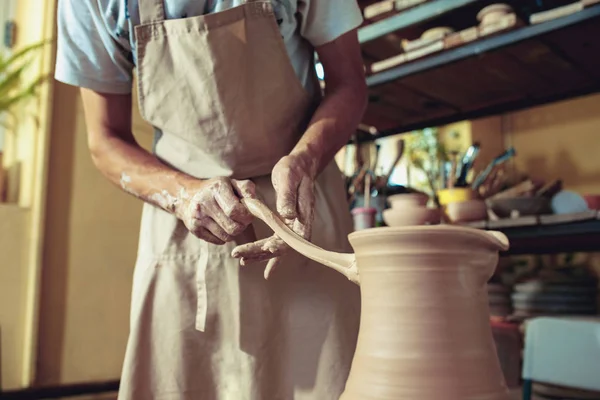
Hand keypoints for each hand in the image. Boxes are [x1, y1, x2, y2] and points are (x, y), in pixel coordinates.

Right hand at [177, 177, 255, 244]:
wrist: (187, 195)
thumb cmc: (216, 190)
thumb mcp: (232, 183)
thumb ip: (247, 190)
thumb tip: (255, 204)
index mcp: (216, 189)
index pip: (235, 210)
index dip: (246, 216)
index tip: (248, 214)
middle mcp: (204, 203)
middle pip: (233, 227)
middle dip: (242, 226)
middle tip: (241, 219)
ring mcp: (198, 218)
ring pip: (227, 237)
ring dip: (233, 232)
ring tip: (230, 221)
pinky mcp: (194, 229)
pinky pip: (218, 241)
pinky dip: (224, 236)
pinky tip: (220, 226)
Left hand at [232, 153, 316, 277]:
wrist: (300, 165)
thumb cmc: (294, 169)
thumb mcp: (288, 177)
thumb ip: (288, 196)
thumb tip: (287, 215)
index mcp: (304, 214)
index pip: (294, 237)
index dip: (280, 245)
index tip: (265, 247)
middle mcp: (300, 224)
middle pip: (282, 246)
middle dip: (261, 252)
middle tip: (239, 255)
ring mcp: (293, 226)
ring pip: (278, 247)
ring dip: (261, 255)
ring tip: (242, 260)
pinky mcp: (285, 225)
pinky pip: (277, 242)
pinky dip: (267, 253)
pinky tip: (258, 263)